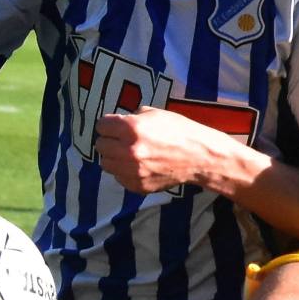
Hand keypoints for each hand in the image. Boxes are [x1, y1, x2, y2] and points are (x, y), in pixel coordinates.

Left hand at [95, 107, 224, 193]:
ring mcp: (131, 171)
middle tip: (121, 140)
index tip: (115, 126)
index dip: (109, 124)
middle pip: (100, 145)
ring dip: (113, 157)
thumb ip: (132, 117)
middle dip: (109, 140)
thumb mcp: (155, 114)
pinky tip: (138, 165)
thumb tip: (117, 124)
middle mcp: (127, 150)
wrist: (198, 157)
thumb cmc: (179, 131)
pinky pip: (118, 177)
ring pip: (105, 163)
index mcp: (130, 128)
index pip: (101, 126)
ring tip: (127, 153)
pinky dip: (124, 171)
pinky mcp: (137, 185)